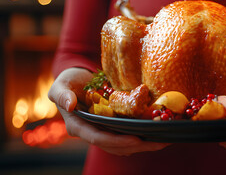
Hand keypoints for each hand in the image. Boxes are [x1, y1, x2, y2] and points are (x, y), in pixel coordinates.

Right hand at [48, 67, 169, 155]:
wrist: (77, 79)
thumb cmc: (68, 81)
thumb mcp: (61, 84)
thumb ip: (62, 94)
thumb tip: (69, 105)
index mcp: (78, 126)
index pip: (98, 138)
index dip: (116, 140)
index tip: (135, 139)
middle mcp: (93, 132)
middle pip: (115, 146)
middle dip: (137, 145)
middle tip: (159, 142)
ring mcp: (104, 130)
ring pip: (124, 144)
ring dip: (144, 144)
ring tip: (164, 139)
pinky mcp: (114, 125)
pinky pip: (128, 135)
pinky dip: (143, 135)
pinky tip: (159, 132)